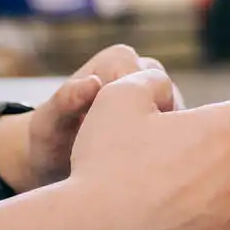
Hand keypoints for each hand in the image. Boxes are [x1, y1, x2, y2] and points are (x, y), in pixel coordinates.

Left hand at [0, 44, 173, 194]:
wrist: (55, 159)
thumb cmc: (49, 139)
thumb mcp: (49, 124)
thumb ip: (65, 100)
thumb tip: (92, 84)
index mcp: (117, 58)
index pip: (146, 81)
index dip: (132, 116)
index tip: (110, 145)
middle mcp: (142, 69)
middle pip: (167, 96)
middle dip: (152, 127)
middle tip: (127, 160)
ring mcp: (157, 93)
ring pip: (178, 116)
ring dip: (162, 140)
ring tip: (135, 166)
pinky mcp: (167, 118)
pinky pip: (180, 132)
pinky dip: (168, 150)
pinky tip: (148, 171)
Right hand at [63, 66, 229, 229]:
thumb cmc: (105, 169)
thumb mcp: (119, 98)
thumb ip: (150, 82)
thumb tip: (161, 86)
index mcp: (228, 131)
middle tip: (217, 141)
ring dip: (228, 181)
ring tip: (179, 182)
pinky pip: (229, 224)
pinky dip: (212, 216)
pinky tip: (173, 213)